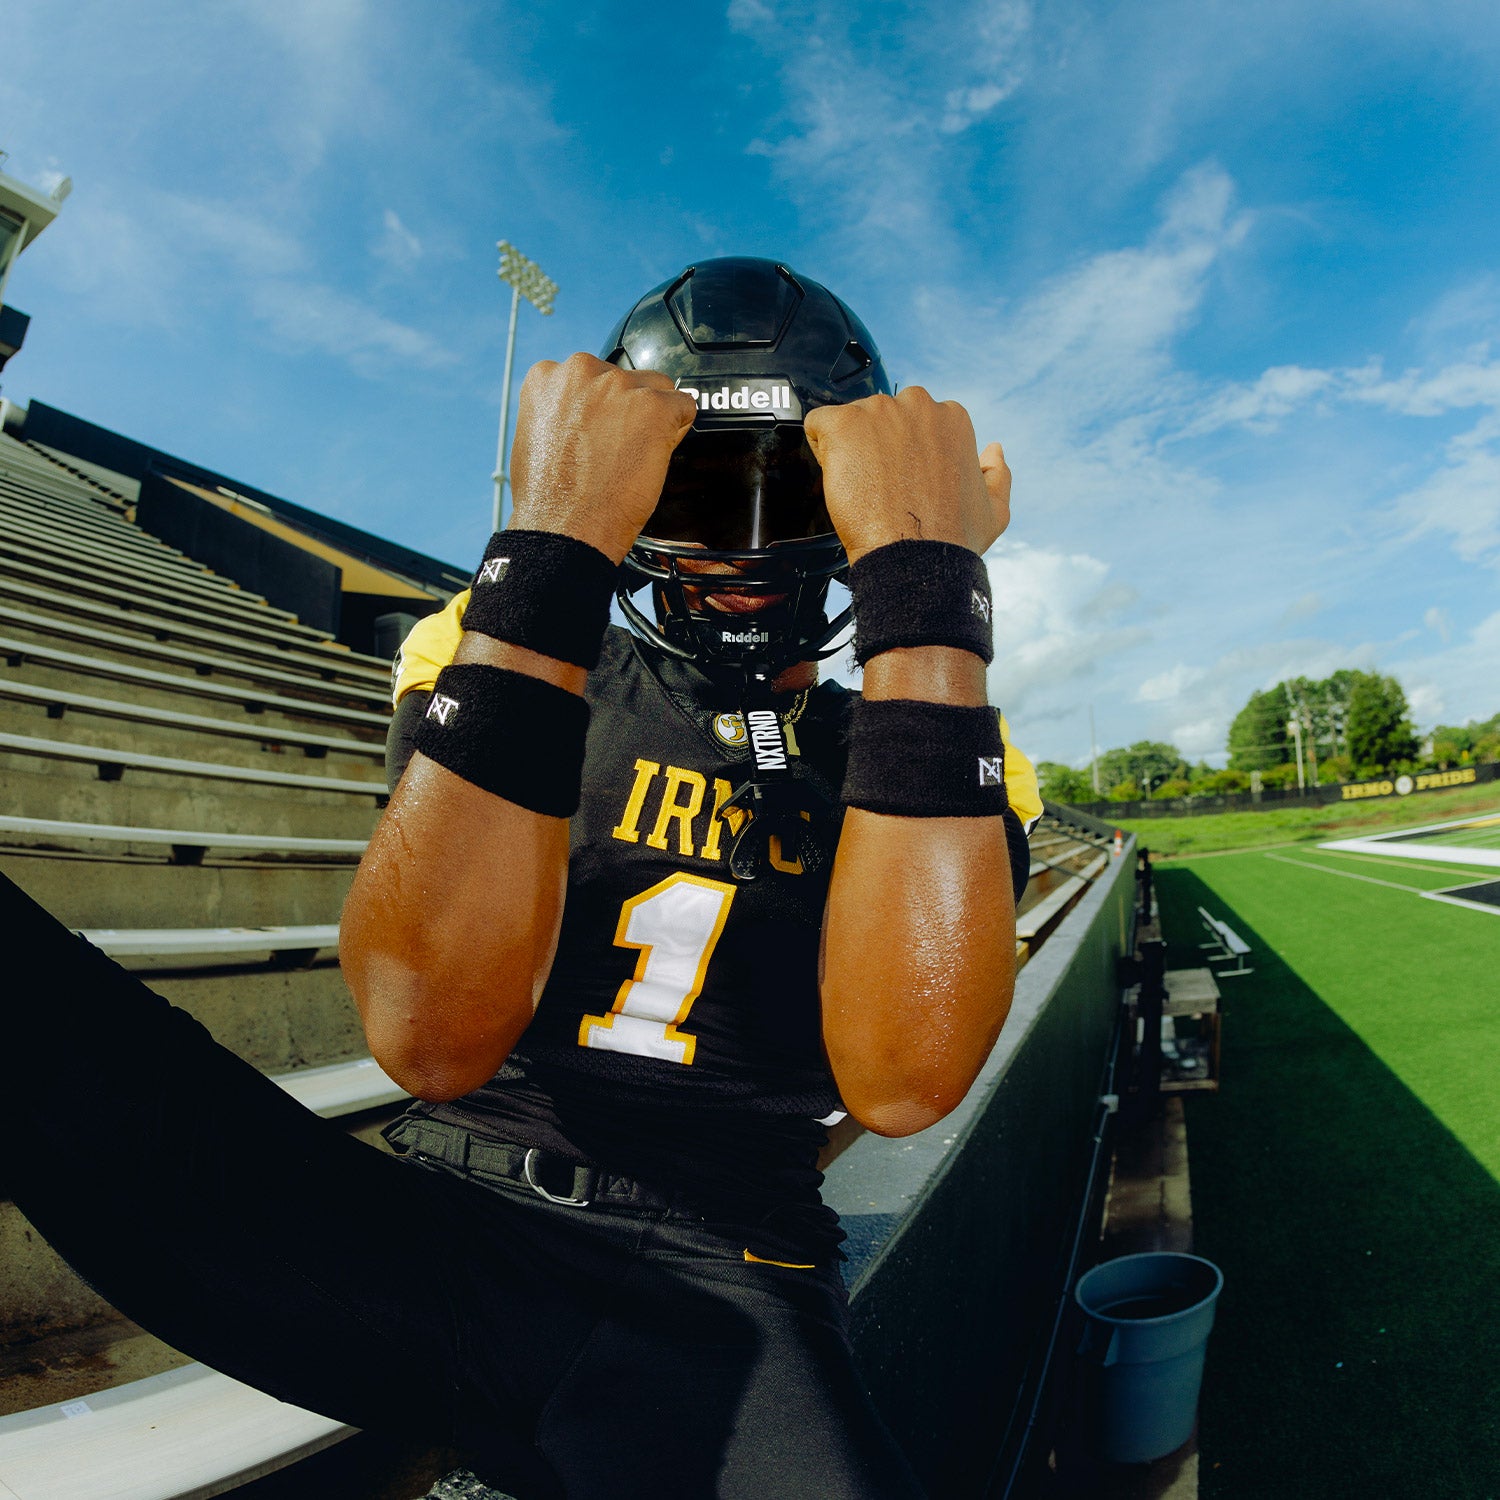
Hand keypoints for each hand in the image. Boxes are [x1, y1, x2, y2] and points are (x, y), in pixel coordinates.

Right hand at [507, 353, 696, 561]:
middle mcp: (581, 370)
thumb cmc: (549, 497)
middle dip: (626, 409)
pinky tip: (656, 456)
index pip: (591, 376)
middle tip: (618, 450)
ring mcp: (619, 385)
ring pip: (657, 388)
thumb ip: (562, 412)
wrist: (566, 527)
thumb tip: (585, 414)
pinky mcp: (653, 406)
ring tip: (636, 455)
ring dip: (653, 417)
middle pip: (625, 379)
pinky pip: (684, 406)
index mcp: (548, 377)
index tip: (600, 432)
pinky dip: (678, 430)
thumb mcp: (537, 437)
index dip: (601, 408)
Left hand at [804, 388, 1010, 562]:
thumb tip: (993, 449)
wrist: (914, 559)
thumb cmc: (952, 541)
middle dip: (877, 446)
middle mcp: (918, 406)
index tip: (902, 481)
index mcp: (952, 419)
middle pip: (882, 417)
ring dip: (850, 450)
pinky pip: (819, 424)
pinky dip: (821, 448)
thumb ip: (997, 474)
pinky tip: (837, 477)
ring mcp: (879, 412)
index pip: (915, 422)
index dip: (904, 455)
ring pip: (851, 422)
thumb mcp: (994, 510)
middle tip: (879, 487)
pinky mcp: (844, 425)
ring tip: (861, 489)